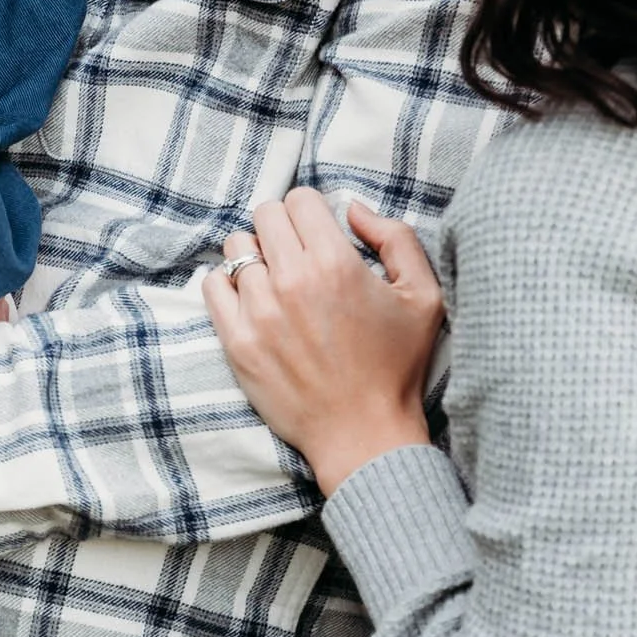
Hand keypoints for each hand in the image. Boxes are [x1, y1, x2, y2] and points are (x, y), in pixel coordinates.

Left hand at [203, 190, 443, 496]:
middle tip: (299, 255)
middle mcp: (292, 281)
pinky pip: (212, 284)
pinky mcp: (236, 340)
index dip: (311, 211)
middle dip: (283, 226)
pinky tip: (251, 298)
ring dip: (256, 255)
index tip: (319, 234)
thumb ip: (396, 237)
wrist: (365, 436)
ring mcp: (259, 311)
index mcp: (336, 263)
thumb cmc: (397, 367)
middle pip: (265, 214)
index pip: (299, 199)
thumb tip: (353, 210)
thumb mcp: (424, 296)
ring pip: (237, 246)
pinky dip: (228, 283)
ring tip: (276, 279)